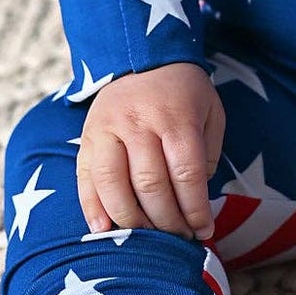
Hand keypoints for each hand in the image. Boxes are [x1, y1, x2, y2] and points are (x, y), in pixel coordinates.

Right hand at [76, 61, 225, 241]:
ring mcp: (108, 129)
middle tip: (179, 239)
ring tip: (149, 238)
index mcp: (176, 117)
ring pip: (114, 186)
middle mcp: (139, 122)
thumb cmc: (184, 94)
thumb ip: (206, 154)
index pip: (186, 174)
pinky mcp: (87, 137)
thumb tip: (195, 202)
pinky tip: (105, 230)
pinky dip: (93, 209)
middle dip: (167, 221)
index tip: (203, 230)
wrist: (142, 56)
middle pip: (150, 185)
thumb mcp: (210, 113)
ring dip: (132, 221)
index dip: (194, 209)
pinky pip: (85, 179)